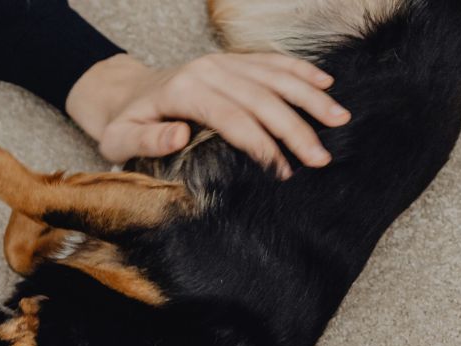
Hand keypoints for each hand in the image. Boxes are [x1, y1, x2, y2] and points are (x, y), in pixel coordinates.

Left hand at [66, 53, 349, 177]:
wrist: (124, 93)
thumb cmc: (124, 124)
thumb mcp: (120, 140)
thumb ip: (146, 140)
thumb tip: (179, 135)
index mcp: (183, 92)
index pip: (232, 118)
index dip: (260, 143)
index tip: (282, 169)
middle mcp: (208, 71)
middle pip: (261, 99)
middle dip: (294, 129)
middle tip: (321, 157)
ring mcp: (223, 62)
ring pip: (274, 77)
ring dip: (310, 98)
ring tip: (340, 120)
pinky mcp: (233, 61)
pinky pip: (272, 62)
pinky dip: (300, 71)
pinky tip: (326, 85)